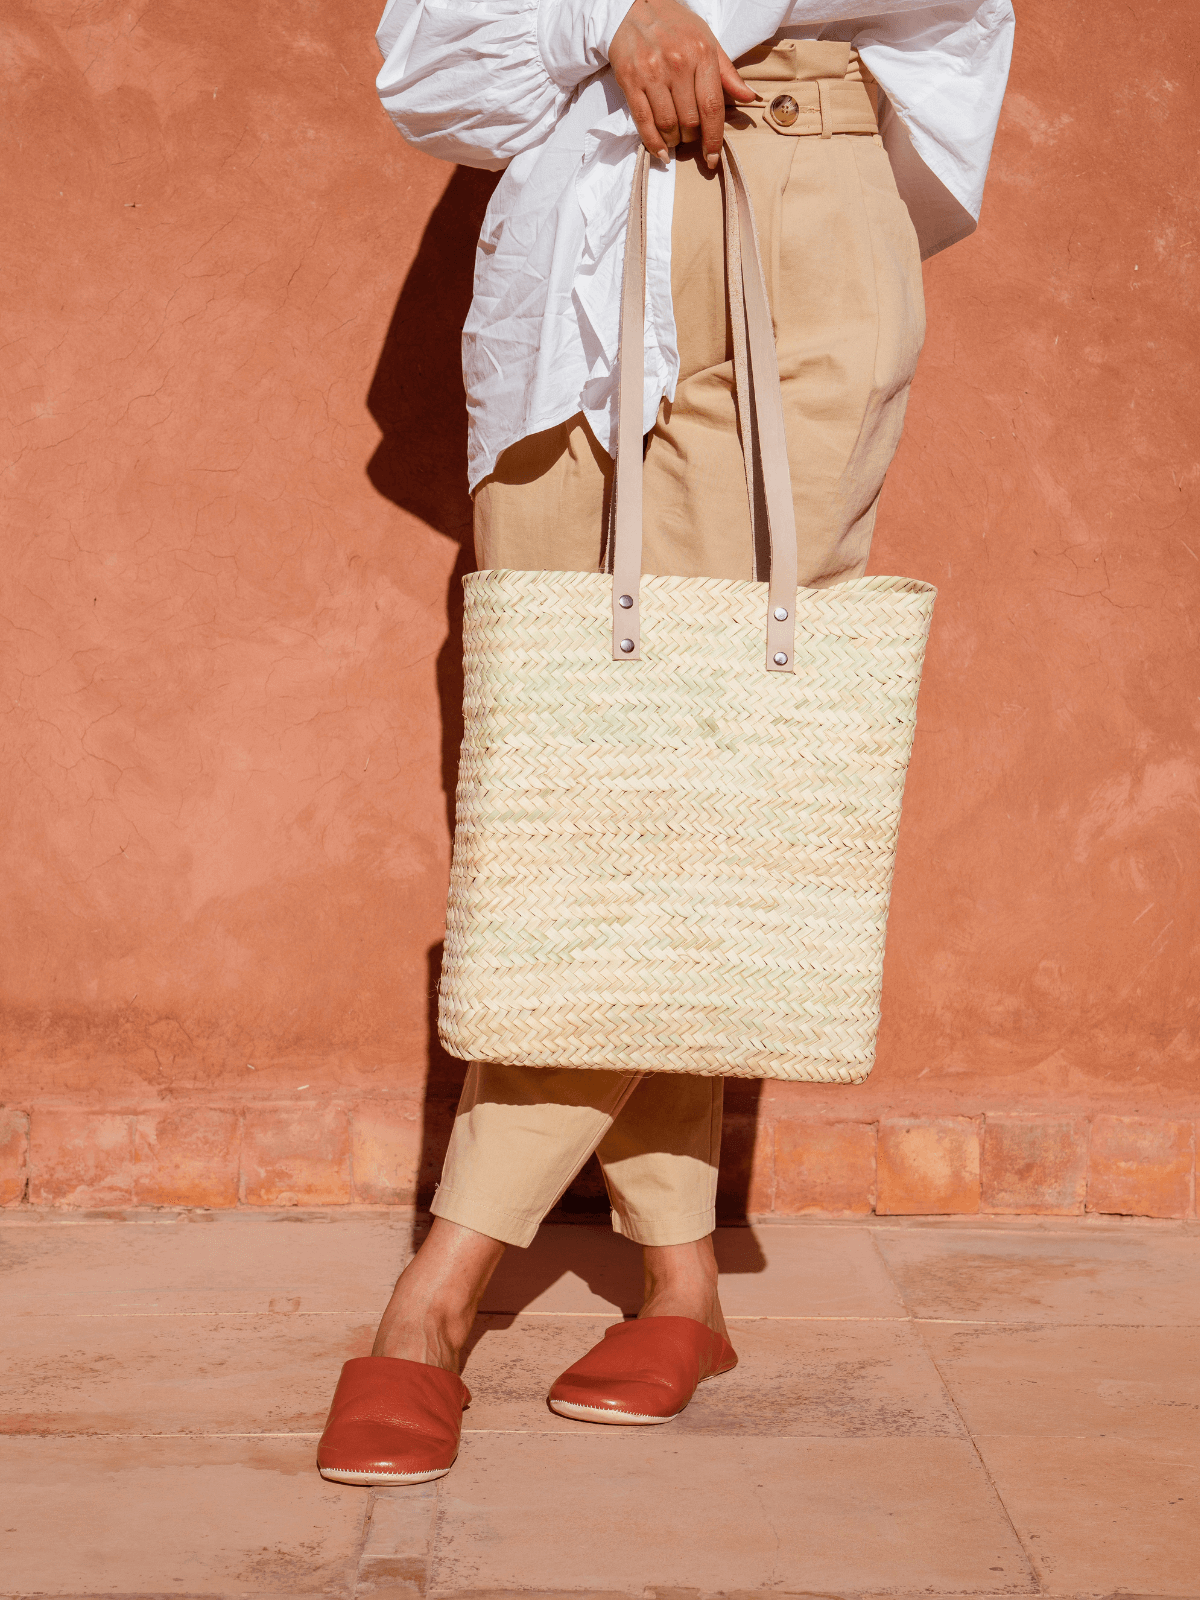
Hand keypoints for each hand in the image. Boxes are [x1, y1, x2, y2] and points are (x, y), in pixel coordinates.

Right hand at [609, 0, 755, 169]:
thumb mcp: (706, 40)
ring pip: (668, 124)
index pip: (712, 106)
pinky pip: (644, 122)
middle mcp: (678, 63)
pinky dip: (653, 143)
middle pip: (690, 120)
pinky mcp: (631, 81)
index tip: (712, 157)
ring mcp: (652, 73)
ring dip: (673, 140)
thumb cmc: (674, 26)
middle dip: (692, 137)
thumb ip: (727, 72)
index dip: (714, 138)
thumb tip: (750, 97)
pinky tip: (661, 152)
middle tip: (690, 136)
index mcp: (701, 53)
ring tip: (675, 139)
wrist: (633, 8)